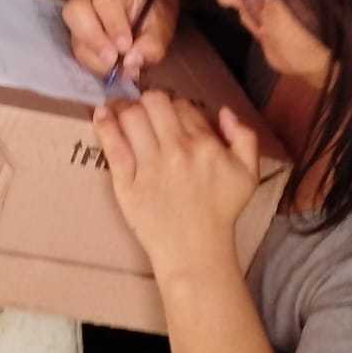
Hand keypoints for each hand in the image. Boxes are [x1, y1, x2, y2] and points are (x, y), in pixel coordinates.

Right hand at [61, 0, 179, 77]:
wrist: (146, 11)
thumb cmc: (154, 16)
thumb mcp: (163, 28)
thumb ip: (151, 45)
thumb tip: (129, 62)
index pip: (106, 0)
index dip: (113, 25)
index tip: (125, 47)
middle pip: (76, 10)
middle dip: (93, 39)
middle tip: (111, 60)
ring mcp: (80, 12)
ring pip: (72, 32)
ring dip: (91, 55)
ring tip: (112, 67)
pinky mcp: (76, 31)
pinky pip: (76, 47)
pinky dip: (90, 62)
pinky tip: (108, 67)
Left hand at [93, 91, 259, 281]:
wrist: (196, 251)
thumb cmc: (220, 212)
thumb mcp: (248, 174)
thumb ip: (244, 137)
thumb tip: (223, 111)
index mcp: (205, 144)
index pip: (183, 106)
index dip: (175, 106)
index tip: (169, 116)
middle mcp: (176, 150)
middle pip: (154, 102)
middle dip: (149, 101)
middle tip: (145, 110)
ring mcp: (149, 166)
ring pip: (132, 117)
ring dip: (126, 108)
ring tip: (123, 111)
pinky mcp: (126, 183)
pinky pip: (113, 146)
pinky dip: (105, 124)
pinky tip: (102, 114)